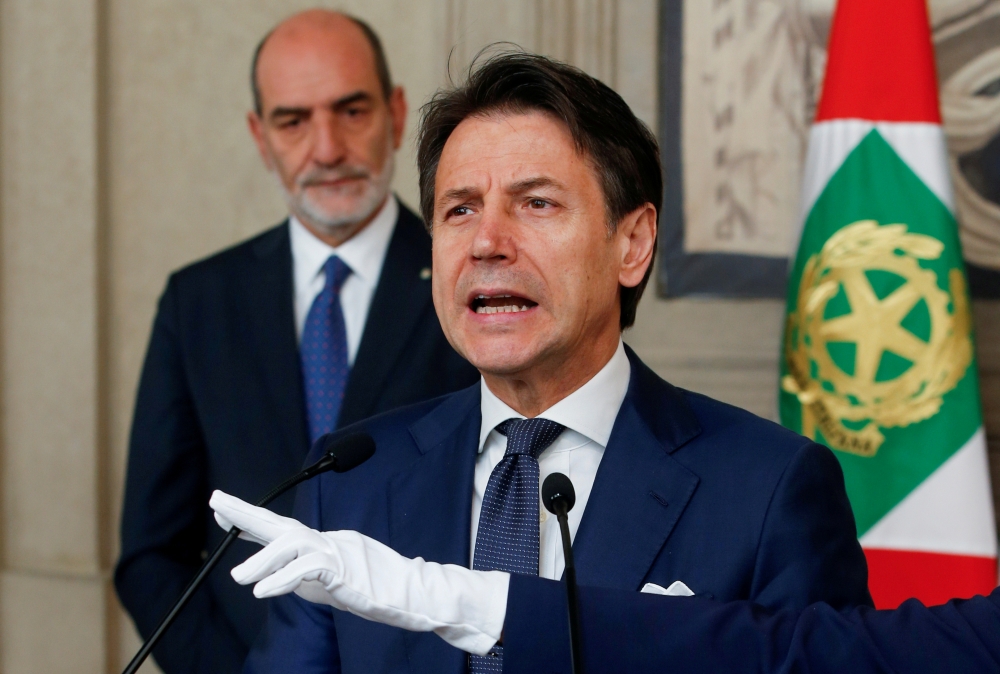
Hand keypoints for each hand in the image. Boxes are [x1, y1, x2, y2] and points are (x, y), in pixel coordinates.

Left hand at [209, 490, 509, 654]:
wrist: (413, 592)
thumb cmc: (375, 587)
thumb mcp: (329, 581)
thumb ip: (304, 575)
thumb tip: (277, 577)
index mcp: (319, 542)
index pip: (278, 526)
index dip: (249, 517)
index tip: (221, 508)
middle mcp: (323, 540)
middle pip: (279, 521)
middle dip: (245, 512)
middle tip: (216, 501)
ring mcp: (334, 551)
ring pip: (291, 543)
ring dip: (261, 559)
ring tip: (237, 577)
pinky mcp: (343, 568)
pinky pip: (308, 569)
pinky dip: (282, 578)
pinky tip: (263, 591)